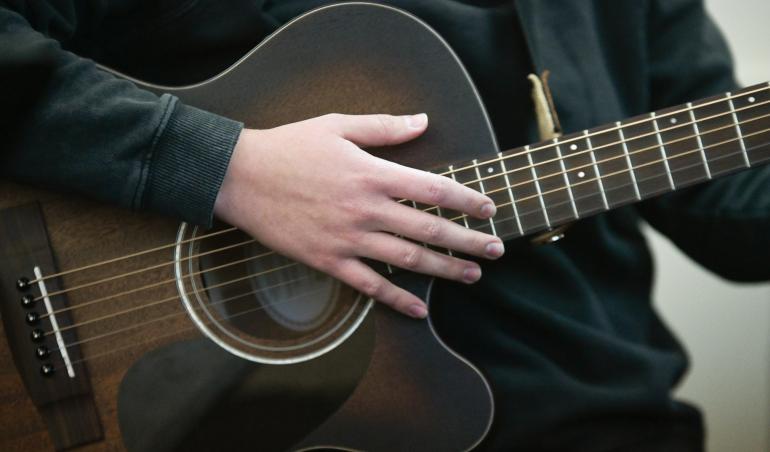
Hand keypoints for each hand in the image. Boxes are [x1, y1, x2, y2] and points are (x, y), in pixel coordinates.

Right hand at [214, 113, 503, 318]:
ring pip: (406, 260)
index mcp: (372, 174)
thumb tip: (424, 121)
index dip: (466, 200)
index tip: (489, 209)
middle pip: (428, 229)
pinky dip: (396, 299)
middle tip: (497, 250)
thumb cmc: (290, 147)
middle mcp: (366, 209)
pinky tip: (419, 309)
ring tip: (472, 275)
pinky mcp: (328, 261)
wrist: (241, 177)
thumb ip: (384, 127)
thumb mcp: (338, 125)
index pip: (432, 188)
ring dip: (444, 269)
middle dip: (468, 241)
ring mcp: (348, 239)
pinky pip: (369, 286)